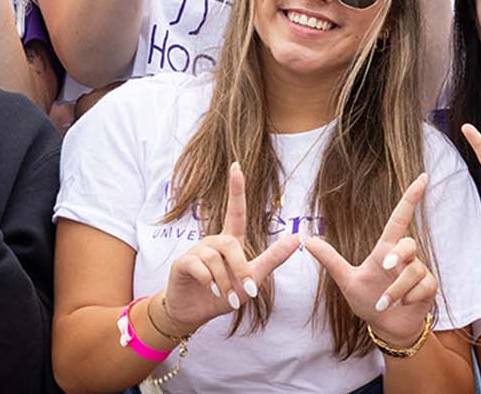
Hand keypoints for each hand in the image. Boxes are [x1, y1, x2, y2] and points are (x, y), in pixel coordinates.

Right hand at [162, 163, 304, 331]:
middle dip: (240, 267)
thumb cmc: (224, 295)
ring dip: (224, 281)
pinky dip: (209, 280)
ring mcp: (195, 251)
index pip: (235, 211)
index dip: (236, 189)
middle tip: (247, 292)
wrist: (195, 314)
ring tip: (226, 296)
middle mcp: (212, 242)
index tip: (236, 165)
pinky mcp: (182, 263)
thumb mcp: (252, 279)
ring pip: (214, 257)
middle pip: (230, 243)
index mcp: (230, 242)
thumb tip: (298, 238)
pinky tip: (210, 290)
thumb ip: (273, 259)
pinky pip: (198, 265)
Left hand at [303, 174, 440, 344]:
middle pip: (409, 243)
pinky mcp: (428, 287)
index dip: (411, 197)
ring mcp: (419, 272)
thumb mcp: (346, 280)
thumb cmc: (368, 301)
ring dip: (395, 290)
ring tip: (383, 304)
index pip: (400, 218)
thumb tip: (305, 239)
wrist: (386, 327)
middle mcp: (405, 258)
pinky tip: (400, 306)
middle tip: (384, 267)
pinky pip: (422, 287)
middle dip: (398, 254)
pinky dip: (407, 298)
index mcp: (386, 250)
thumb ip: (330, 260)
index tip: (423, 177)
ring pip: (413, 270)